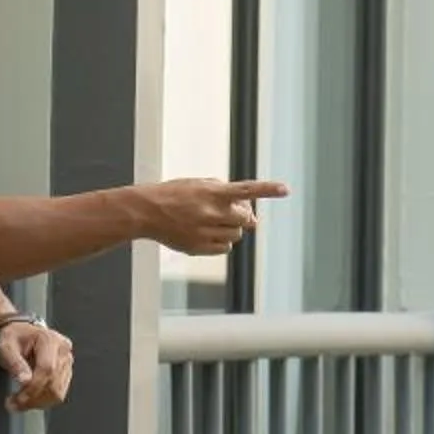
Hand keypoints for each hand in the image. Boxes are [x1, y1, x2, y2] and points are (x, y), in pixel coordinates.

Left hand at [0, 317, 74, 412]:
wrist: (21, 335)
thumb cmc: (13, 338)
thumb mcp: (6, 347)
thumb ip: (15, 362)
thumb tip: (25, 381)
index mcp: (50, 340)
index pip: (47, 368)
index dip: (34, 386)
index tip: (18, 398)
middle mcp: (64, 351)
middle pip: (53, 383)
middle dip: (32, 398)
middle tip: (12, 404)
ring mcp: (67, 363)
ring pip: (57, 392)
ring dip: (37, 403)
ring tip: (18, 403)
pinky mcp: (66, 373)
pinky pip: (58, 394)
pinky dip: (42, 402)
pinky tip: (28, 400)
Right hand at [139, 178, 289, 257]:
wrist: (146, 211)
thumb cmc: (174, 194)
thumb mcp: (199, 184)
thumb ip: (224, 192)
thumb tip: (247, 208)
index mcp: (212, 192)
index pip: (246, 190)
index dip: (268, 190)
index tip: (286, 189)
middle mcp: (211, 212)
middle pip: (246, 218)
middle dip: (243, 216)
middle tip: (233, 213)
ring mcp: (205, 231)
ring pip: (236, 235)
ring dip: (232, 229)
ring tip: (213, 222)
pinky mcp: (199, 247)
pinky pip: (225, 249)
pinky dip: (223, 243)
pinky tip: (208, 234)